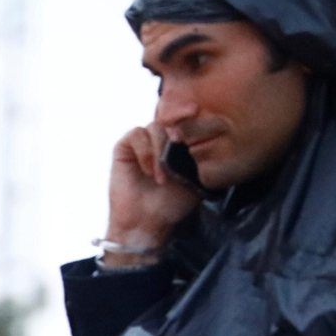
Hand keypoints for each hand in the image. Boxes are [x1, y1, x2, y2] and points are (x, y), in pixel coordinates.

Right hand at [105, 124, 200, 265]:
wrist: (147, 222)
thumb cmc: (171, 205)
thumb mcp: (196, 179)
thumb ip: (202, 158)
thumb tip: (211, 139)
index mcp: (179, 145)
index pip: (186, 121)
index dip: (191, 116)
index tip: (198, 114)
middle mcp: (160, 141)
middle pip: (170, 119)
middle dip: (178, 126)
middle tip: (181, 141)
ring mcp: (142, 143)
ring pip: (155, 127)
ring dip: (160, 150)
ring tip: (161, 177)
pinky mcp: (124, 148)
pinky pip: (136, 135)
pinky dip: (144, 151)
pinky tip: (148, 171)